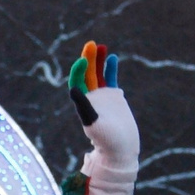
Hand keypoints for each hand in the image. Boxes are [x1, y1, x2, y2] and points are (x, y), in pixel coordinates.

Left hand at [67, 42, 139, 168]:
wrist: (121, 149)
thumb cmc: (105, 139)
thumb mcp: (92, 122)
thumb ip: (83, 105)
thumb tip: (72, 89)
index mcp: (83, 103)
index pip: (77, 81)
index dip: (78, 70)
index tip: (83, 61)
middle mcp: (91, 98)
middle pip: (87, 74)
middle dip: (88, 59)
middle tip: (91, 44)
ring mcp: (103, 97)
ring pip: (99, 74)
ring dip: (99, 61)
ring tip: (102, 46)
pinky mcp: (114, 98)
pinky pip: (111, 79)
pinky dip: (111, 69)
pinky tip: (113, 58)